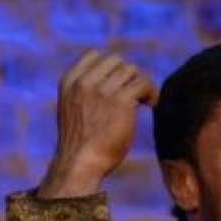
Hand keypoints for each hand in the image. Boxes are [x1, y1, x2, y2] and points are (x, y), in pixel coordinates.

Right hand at [38, 50, 157, 199]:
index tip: (119, 82)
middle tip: (135, 93)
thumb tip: (115, 78)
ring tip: (144, 99)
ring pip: (132, 71)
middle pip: (116, 61)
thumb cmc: (79, 144)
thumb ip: (85, 92)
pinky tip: (151, 104)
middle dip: (127, 75)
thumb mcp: (73, 110)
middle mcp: (84, 82)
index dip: (111, 66)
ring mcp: (102, 90)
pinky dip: (151, 92)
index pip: (95, 55)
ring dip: (141, 84)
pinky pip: (143, 83)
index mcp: (69, 82)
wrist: (80, 165)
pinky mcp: (121, 100)